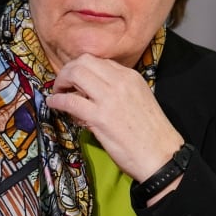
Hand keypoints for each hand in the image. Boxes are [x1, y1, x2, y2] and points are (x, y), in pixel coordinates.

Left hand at [46, 53, 184, 182]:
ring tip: (58, 92)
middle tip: (62, 83)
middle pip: (83, 62)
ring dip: (61, 82)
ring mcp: (109, 98)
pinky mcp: (99, 117)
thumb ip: (119, 89)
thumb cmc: (151, 132)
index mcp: (131, 76)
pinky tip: (54, 104)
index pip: (99, 60)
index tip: (75, 78)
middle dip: (68, 70)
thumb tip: (92, 90)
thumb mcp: (139, 98)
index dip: (82, 67)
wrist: (161, 154)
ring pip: (75, 74)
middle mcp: (119, 81)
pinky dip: (57, 100)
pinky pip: (70, 101)